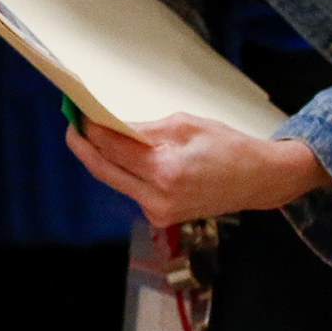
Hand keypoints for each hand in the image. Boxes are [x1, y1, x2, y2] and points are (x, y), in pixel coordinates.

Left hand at [65, 113, 331, 225]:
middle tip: (72, 127)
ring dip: (101, 159)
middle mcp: (157, 197)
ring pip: (115, 181)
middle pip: (103, 170)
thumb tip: (109, 125)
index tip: (77, 113)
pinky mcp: (161, 217)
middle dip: (84, 146)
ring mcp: (158, 212)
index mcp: (164, 171)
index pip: (111, 148)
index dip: (90, 129)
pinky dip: (122, 171)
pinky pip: (131, 190)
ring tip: (91, 135)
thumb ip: (143, 129)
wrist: (259, 181)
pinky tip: (118, 155)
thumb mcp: (184, 125)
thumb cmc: (228, 147)